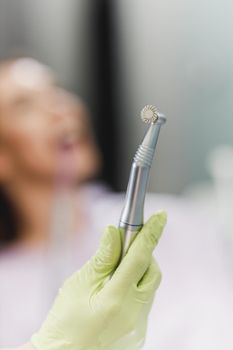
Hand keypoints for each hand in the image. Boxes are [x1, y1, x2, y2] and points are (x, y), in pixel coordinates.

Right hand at [31, 211, 166, 349]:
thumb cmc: (64, 324)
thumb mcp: (78, 285)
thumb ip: (102, 259)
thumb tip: (114, 233)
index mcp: (116, 299)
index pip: (140, 257)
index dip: (151, 233)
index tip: (161, 216)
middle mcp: (134, 314)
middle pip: (152, 273)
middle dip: (144, 255)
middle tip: (126, 249)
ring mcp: (139, 327)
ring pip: (149, 288)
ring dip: (137, 274)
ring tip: (113, 277)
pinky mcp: (138, 334)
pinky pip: (144, 304)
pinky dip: (134, 291)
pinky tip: (115, 296)